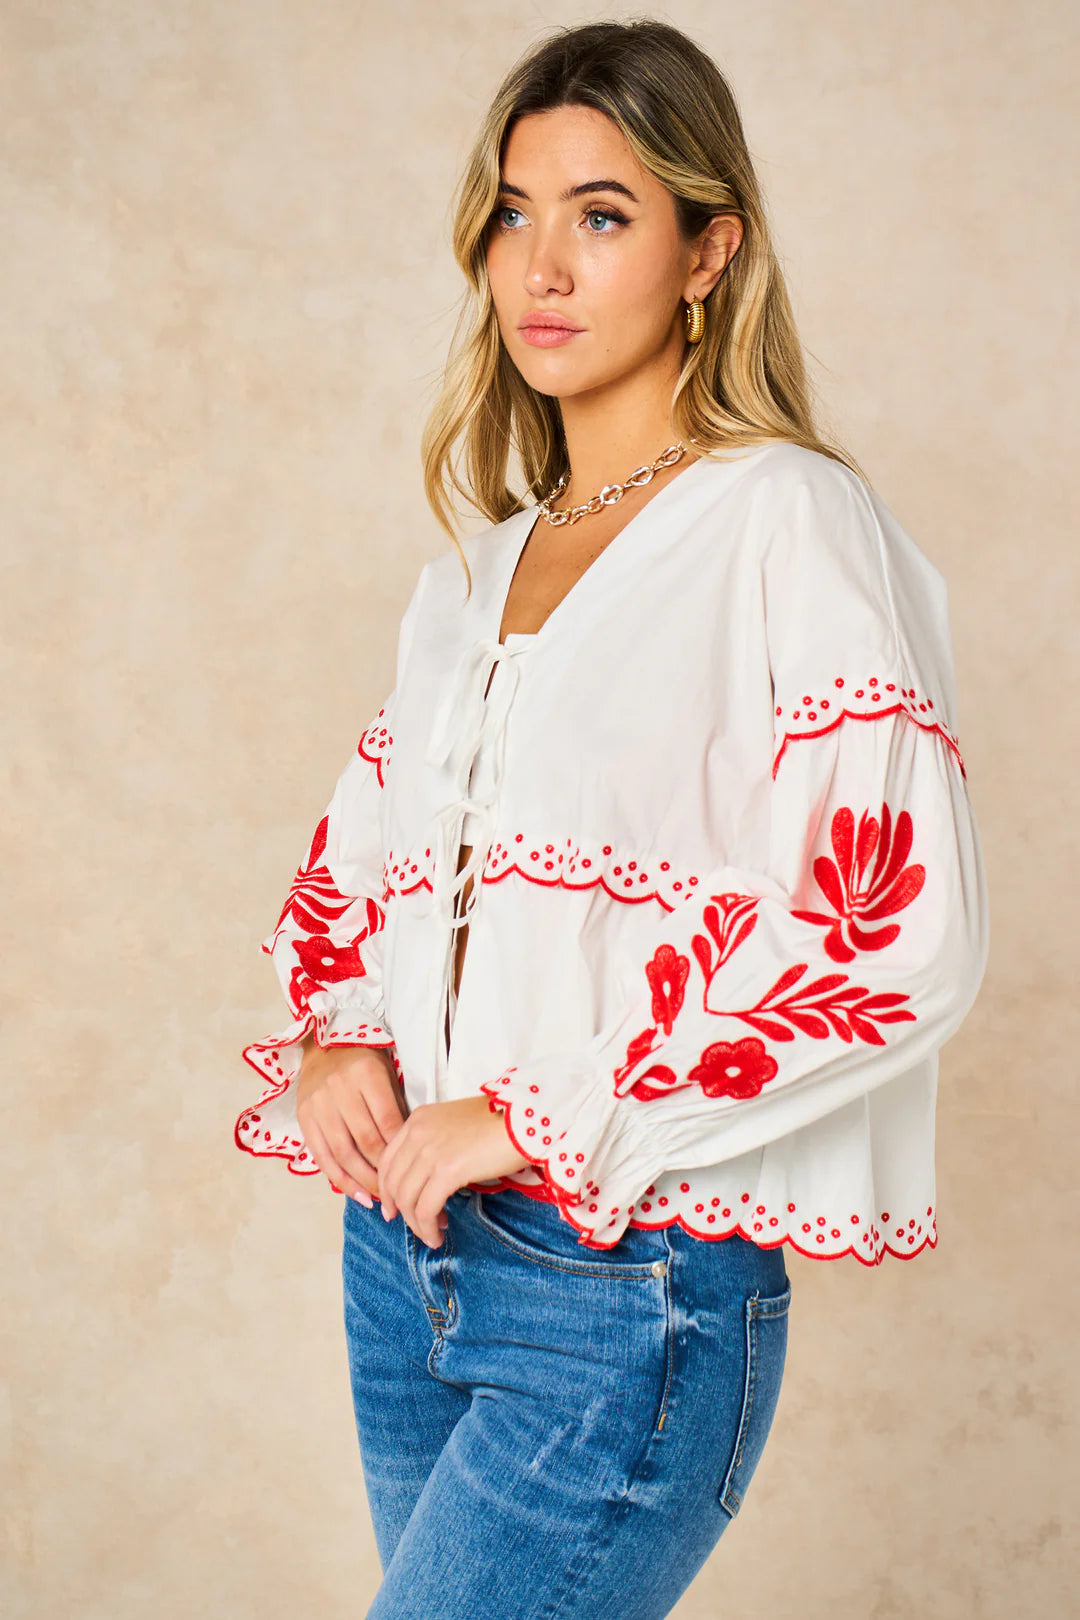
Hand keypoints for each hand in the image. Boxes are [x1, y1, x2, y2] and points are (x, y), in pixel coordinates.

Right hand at [296, 1038, 408, 1204]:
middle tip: (400, 1192)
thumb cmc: (364, 1065)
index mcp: (366, 1073)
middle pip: (365, 1140)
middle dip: (383, 1171)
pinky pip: (323, 1157)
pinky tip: (359, 1195)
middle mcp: (339, 1088)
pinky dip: (341, 1180)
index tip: (412, 1169)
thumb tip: (410, 1153)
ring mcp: (318, 1104)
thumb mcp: (386, 1074)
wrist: (323, 1050)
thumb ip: (396, 1108)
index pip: (387, 1120)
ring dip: (364, 1181)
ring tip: (381, 1200)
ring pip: (344, 1153)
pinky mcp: (304, 1118)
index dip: (400, 1149)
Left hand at [377, 1095, 532, 1247]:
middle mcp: (418, 1133)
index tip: (394, 1208)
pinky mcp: (447, 1170)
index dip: (387, 1189)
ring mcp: (430, 1151)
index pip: (388, 1159)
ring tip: (432, 1234)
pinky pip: (426, 1208)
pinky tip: (438, 1234)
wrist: (524, 1118)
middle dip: (400, 1209)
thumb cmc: (499, 1122)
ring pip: (407, 1199)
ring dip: (416, 1224)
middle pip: (393, 1181)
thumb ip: (434, 1144)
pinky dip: (428, 1227)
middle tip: (413, 1225)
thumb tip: (427, 1180)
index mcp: (418, 1119)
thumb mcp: (454, 1124)